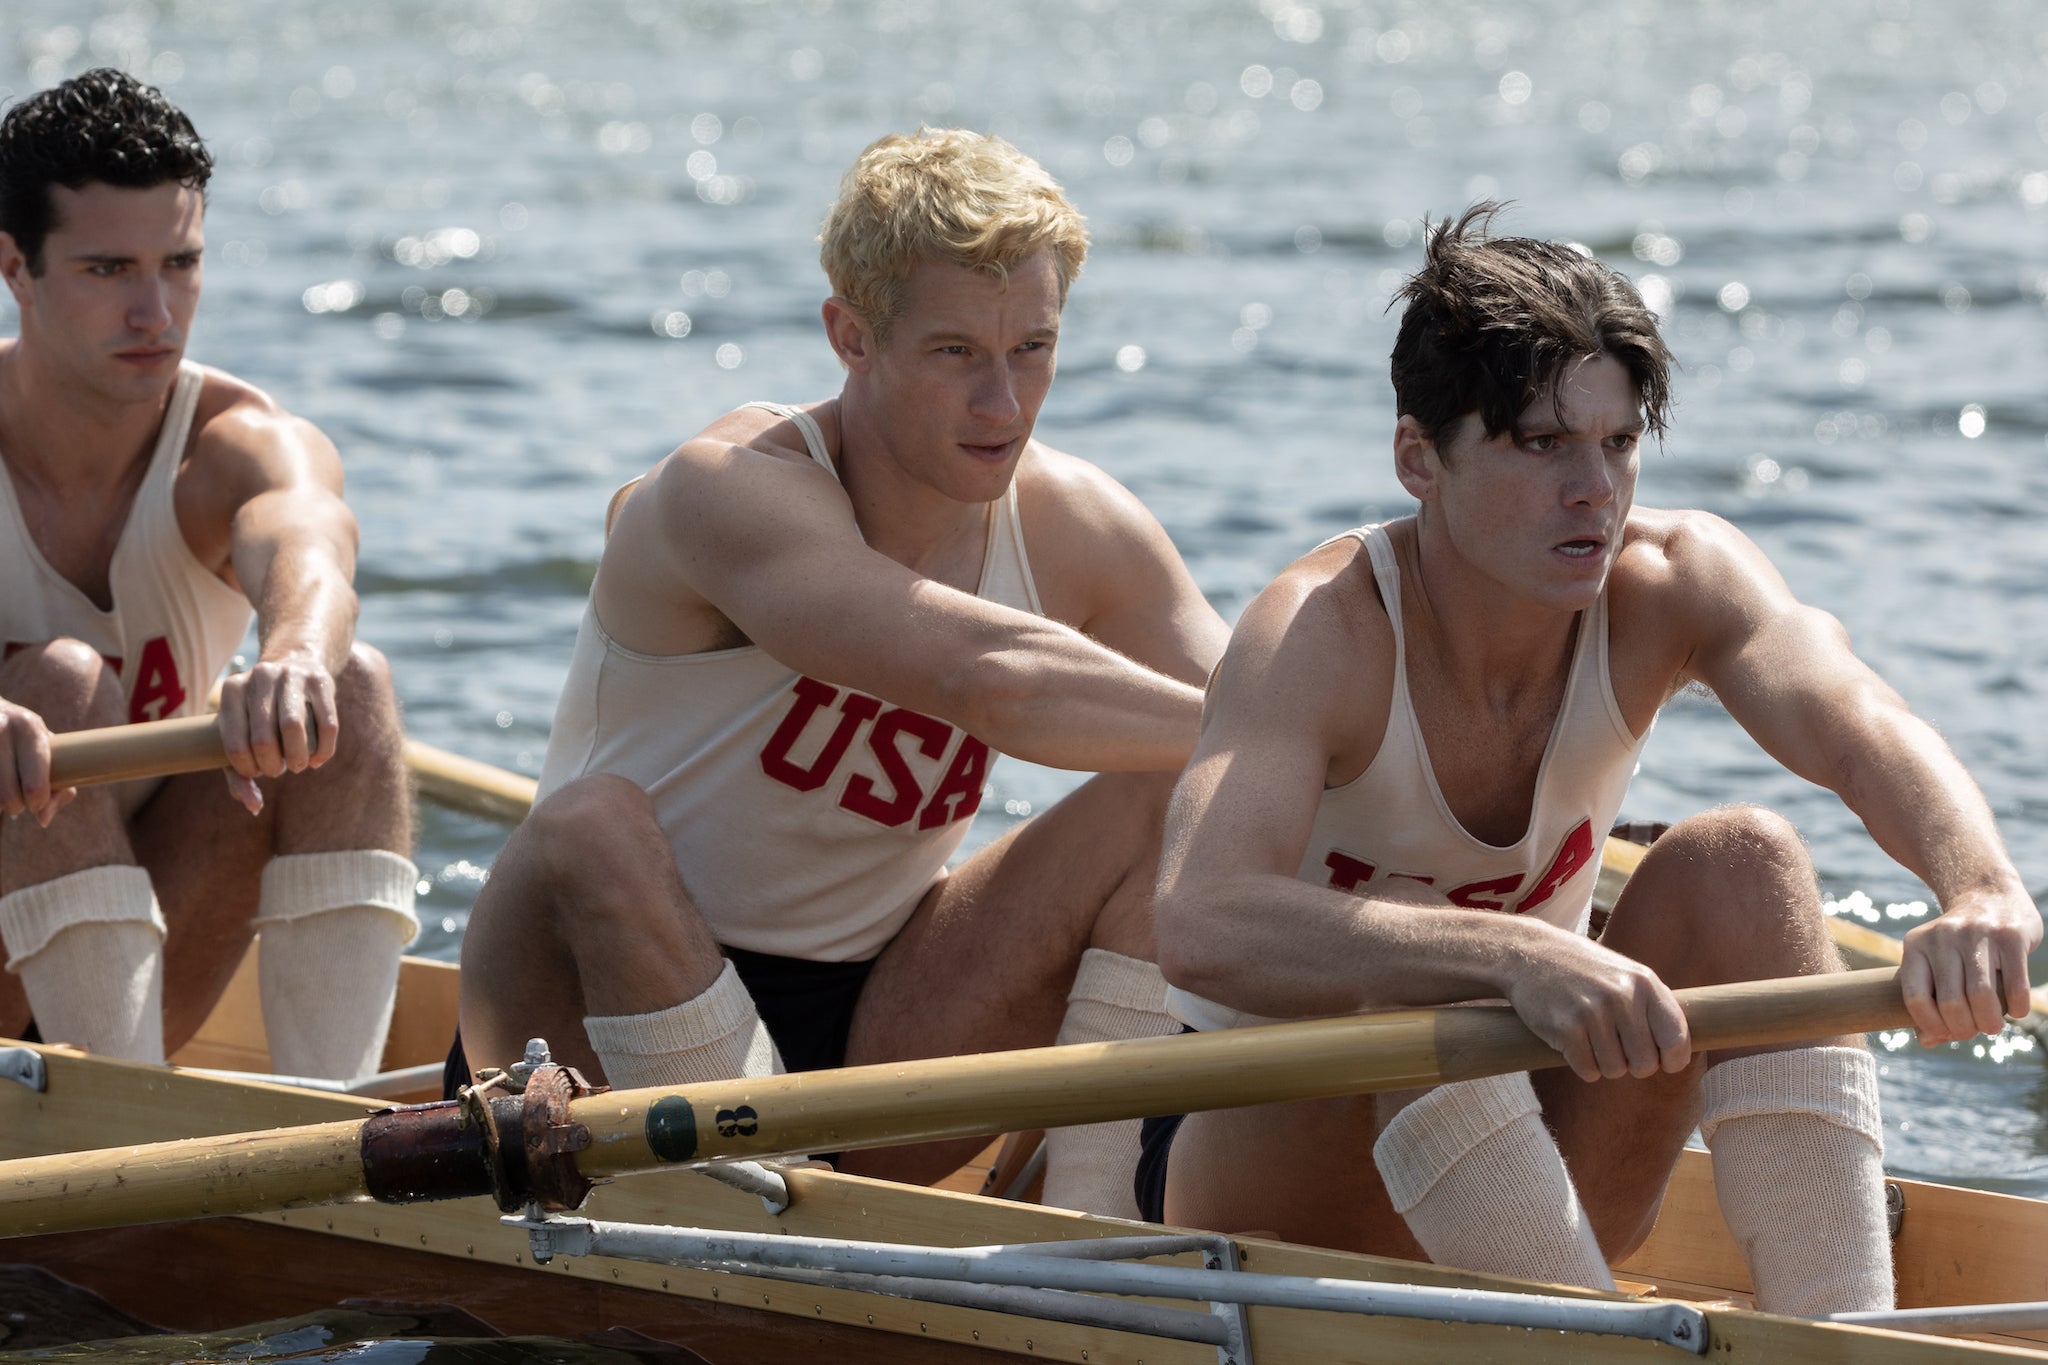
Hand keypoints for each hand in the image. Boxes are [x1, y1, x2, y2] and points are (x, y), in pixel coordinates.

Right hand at [0, 698, 73, 826]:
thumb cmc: (23, 736)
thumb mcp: (45, 748)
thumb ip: (59, 784)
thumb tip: (43, 819)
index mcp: (28, 727)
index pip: (34, 784)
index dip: (37, 802)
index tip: (36, 803)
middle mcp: (0, 729)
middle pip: (8, 797)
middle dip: (15, 806)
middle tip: (17, 801)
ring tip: (5, 788)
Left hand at [215, 654, 340, 814]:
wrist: (296, 662)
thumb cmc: (261, 711)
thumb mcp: (241, 734)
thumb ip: (238, 774)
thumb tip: (253, 805)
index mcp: (232, 690)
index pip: (234, 743)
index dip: (247, 768)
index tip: (255, 771)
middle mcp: (260, 677)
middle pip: (264, 739)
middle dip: (273, 766)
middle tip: (278, 770)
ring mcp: (293, 676)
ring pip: (295, 730)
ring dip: (298, 758)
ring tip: (298, 765)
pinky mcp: (322, 681)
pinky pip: (327, 725)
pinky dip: (323, 750)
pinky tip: (317, 759)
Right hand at [1503, 935, 1691, 1082]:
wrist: (1530, 954)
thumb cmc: (1584, 970)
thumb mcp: (1625, 976)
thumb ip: (1653, 1008)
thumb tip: (1684, 1051)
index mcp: (1645, 984)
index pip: (1677, 1040)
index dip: (1670, 1060)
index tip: (1659, 1059)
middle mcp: (1622, 997)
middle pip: (1645, 1065)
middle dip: (1631, 1064)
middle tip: (1615, 1047)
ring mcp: (1592, 1012)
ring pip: (1615, 1071)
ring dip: (1603, 1064)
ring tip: (1590, 1039)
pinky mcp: (1565, 1028)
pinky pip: (1587, 1071)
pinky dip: (1581, 1064)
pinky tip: (1572, 1042)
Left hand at [1900, 887, 2042, 1044]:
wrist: (1989, 895)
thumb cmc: (1959, 943)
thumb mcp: (1934, 962)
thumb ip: (1929, 999)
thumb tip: (1927, 1041)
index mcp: (1915, 945)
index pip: (1914, 998)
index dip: (1931, 1025)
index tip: (1946, 1034)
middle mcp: (1943, 938)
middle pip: (1950, 1002)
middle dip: (1965, 1028)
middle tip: (1976, 1031)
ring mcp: (1977, 934)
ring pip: (1980, 996)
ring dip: (1989, 1022)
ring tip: (1993, 1026)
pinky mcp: (2010, 936)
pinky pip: (2014, 984)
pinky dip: (2016, 1007)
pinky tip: (2015, 1010)